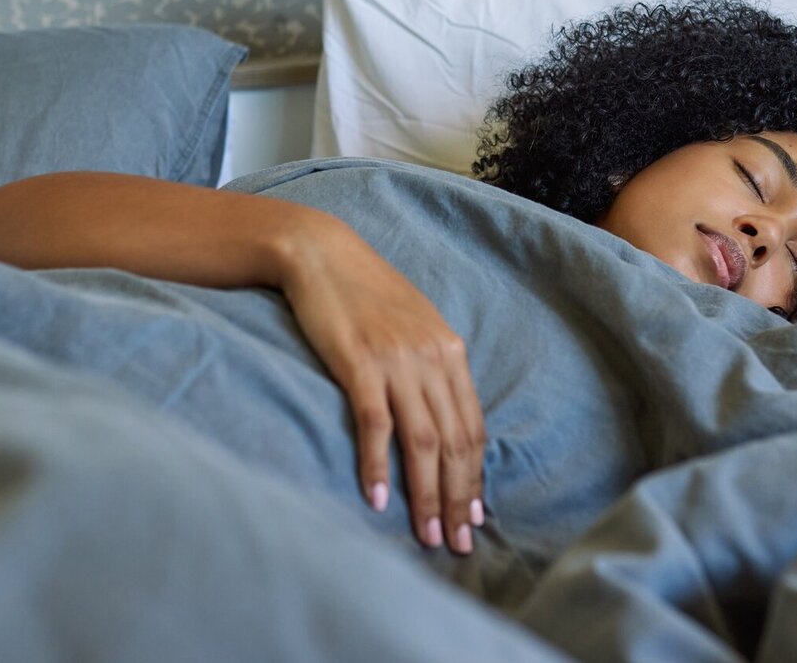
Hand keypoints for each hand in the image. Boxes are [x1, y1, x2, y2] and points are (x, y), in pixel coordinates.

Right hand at [277, 215, 485, 554]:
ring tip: (426, 533)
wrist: (322, 253)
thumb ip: (433, 366)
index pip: (472, 427)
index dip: (474, 476)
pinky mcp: (360, 361)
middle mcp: (432, 357)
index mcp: (450, 351)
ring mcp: (397, 360)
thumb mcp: (414, 324)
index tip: (472, 516)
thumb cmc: (365, 292)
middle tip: (456, 543)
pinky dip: (378, 464)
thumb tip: (443, 418)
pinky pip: (376, 423)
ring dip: (426, 493)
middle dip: (457, 498)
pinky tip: (377, 496)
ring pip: (423, 440)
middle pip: (454, 441)